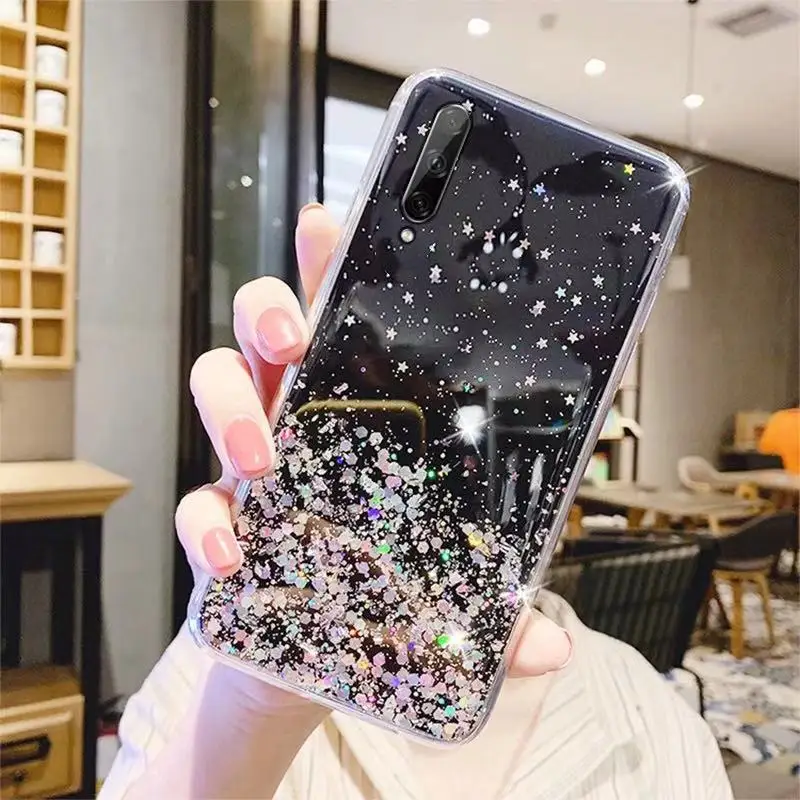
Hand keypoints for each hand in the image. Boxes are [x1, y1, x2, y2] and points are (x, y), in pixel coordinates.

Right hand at [169, 204, 571, 796]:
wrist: (315, 657)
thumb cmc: (384, 583)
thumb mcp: (450, 582)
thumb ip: (495, 605)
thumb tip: (550, 650)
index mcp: (359, 402)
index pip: (341, 314)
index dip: (328, 261)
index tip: (330, 224)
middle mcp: (299, 415)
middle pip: (262, 327)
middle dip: (268, 312)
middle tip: (291, 339)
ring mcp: (252, 464)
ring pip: (214, 385)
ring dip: (228, 408)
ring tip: (260, 455)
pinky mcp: (219, 520)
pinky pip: (193, 500)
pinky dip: (204, 522)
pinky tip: (231, 553)